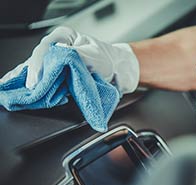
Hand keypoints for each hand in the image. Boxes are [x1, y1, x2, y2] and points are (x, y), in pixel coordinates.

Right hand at [2, 27, 139, 93]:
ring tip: (34, 94)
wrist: (121, 72)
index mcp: (64, 37)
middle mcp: (59, 49)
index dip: (38, 65)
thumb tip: (56, 62)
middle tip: (33, 89)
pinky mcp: (63, 78)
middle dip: (36, 76)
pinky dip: (47, 91)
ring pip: (43, 74)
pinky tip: (42, 97)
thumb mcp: (92, 56)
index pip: (44, 49)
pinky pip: (50, 84)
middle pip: (41, 62)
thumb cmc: (109, 60)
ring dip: (40, 85)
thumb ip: (74, 57)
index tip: (37, 80)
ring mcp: (60, 64)